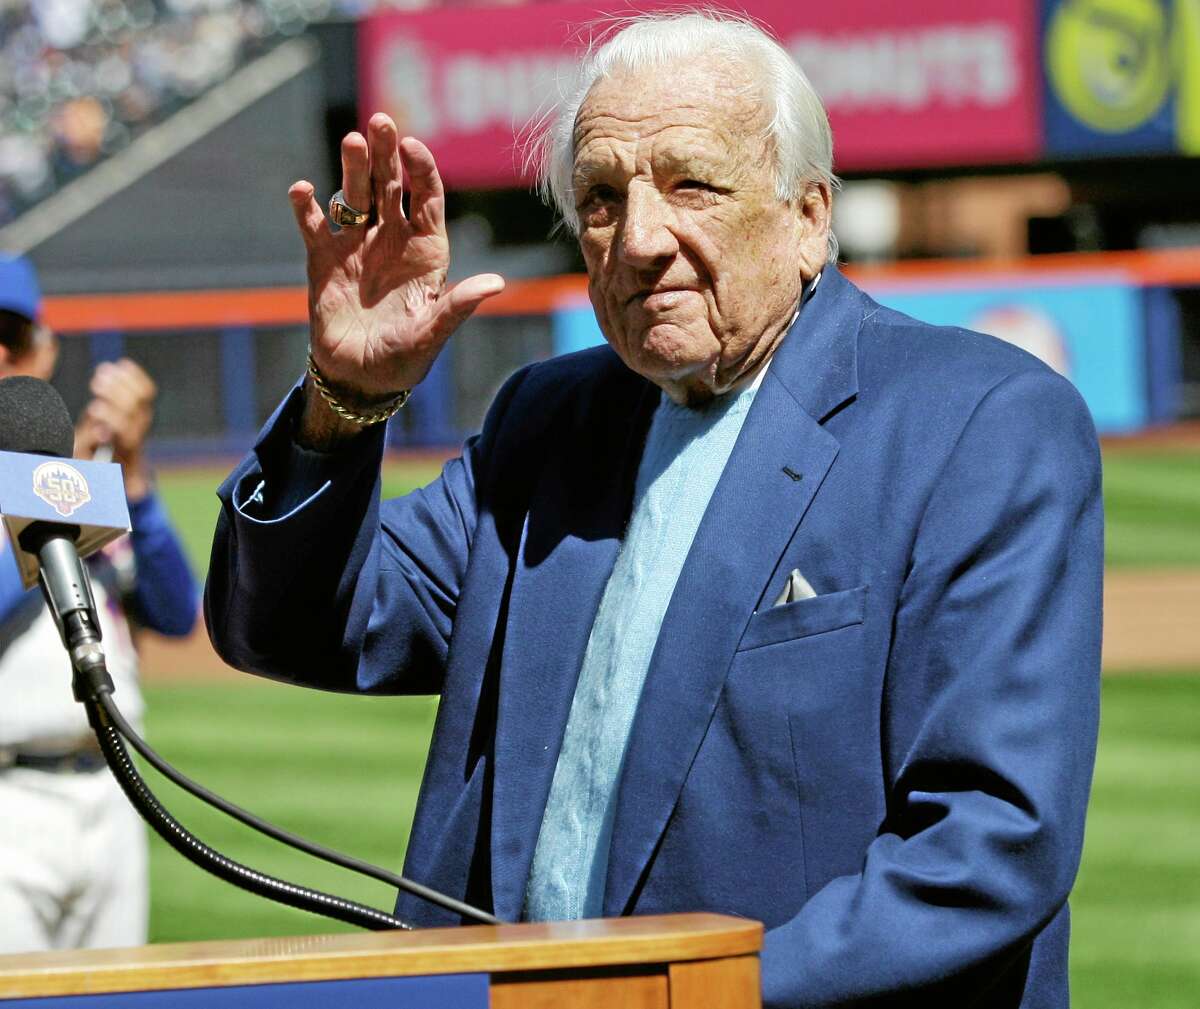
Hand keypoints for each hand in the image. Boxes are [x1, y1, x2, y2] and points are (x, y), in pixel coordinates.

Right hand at [75, 358, 155, 498]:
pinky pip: (146, 389)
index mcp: (125, 448)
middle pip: (134, 410)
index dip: (111, 418)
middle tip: (97, 382)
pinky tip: (122, 364)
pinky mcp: (144, 409)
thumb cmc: (96, 460)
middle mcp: (139, 433)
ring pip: (141, 397)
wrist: (122, 464)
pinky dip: (133, 376)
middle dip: (115, 394)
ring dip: (121, 381)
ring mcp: (143, 420)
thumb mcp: (86, 458)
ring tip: (103, 371)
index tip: (93, 408)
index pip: (125, 431)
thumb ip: (90, 445)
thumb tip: (102, 431)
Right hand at [289, 113, 503, 407]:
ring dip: (353, 169)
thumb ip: (458, 306)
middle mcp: (392, 240)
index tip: (412, 147)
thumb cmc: (404, 358)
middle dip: (386, 154)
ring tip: (351, 141)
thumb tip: (497, 283)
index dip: (422, 171)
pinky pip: (314, 226)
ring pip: (356, 196)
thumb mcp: (432, 333)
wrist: (359, 378)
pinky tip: (303, 190)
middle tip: (379, 121)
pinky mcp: (324, 259)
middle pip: (391, 186)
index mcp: (426, 251)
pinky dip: (307, 208)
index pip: (428, 199)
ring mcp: (357, 245)